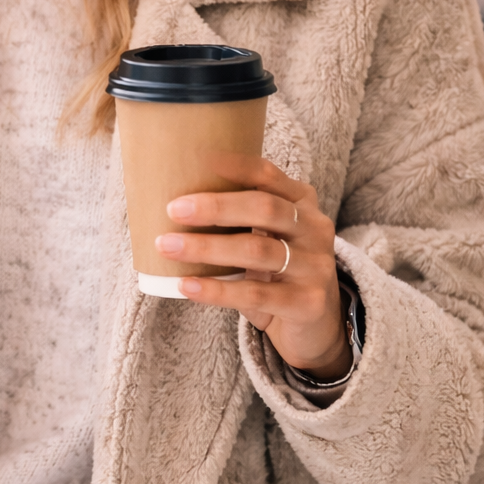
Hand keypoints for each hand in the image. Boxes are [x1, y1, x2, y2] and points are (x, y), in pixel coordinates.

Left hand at [155, 153, 349, 378]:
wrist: (316, 324)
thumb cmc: (277, 273)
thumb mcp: (268, 237)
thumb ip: (240, 219)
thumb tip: (174, 204)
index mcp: (301, 203)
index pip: (268, 175)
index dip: (235, 166)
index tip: (199, 159)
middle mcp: (314, 229)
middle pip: (264, 208)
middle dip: (215, 207)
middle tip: (173, 209)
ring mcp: (315, 266)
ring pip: (256, 250)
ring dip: (206, 247)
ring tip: (168, 246)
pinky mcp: (307, 302)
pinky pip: (255, 293)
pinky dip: (216, 289)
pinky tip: (187, 285)